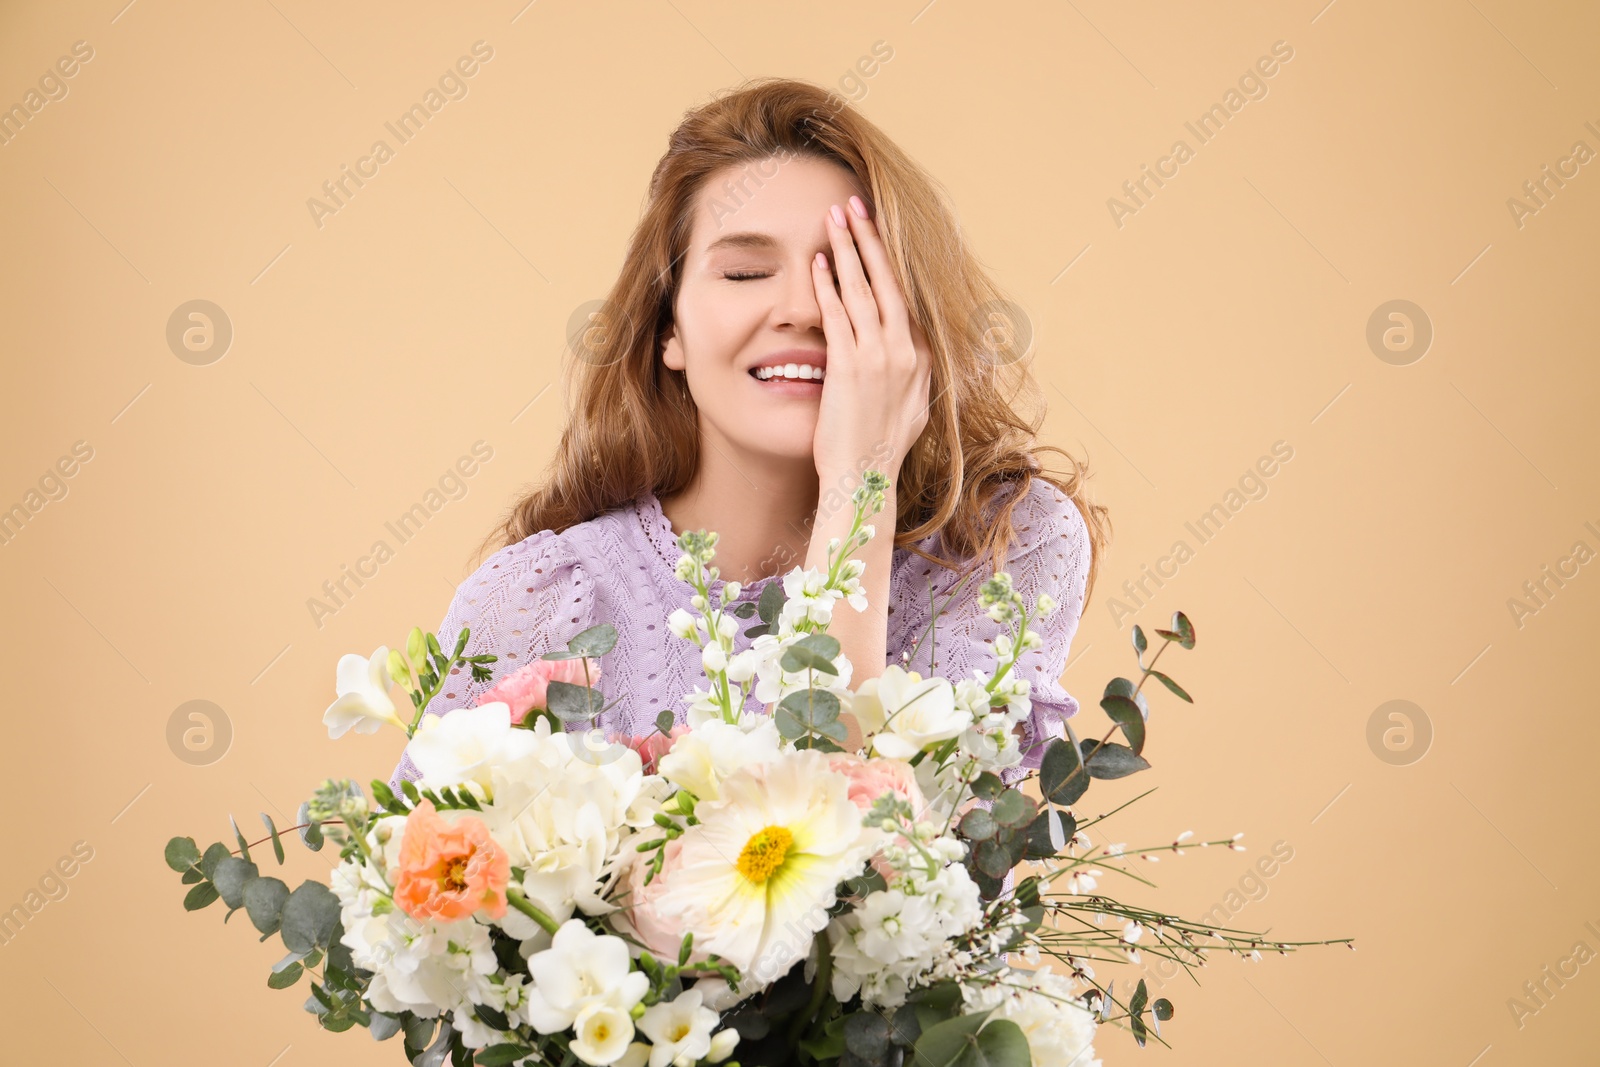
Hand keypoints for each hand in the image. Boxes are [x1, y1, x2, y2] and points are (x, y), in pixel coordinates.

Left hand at [811, 196, 932, 485]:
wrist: (865, 481)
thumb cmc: (880, 451)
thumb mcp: (910, 411)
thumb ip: (911, 378)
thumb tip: (912, 359)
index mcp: (921, 360)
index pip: (905, 297)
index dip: (890, 260)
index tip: (877, 231)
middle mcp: (905, 353)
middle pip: (887, 282)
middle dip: (870, 238)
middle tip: (855, 204)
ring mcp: (879, 359)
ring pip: (863, 290)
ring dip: (849, 249)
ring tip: (835, 217)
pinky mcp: (851, 368)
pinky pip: (838, 316)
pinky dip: (829, 286)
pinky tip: (820, 263)